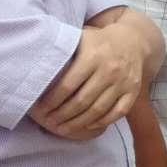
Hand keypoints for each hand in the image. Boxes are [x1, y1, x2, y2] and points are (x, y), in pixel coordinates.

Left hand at [29, 20, 144, 136]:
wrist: (133, 40)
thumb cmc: (99, 41)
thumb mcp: (81, 37)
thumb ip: (62, 49)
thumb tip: (33, 63)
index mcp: (93, 56)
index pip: (68, 85)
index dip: (52, 101)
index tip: (41, 110)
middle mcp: (110, 70)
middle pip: (82, 101)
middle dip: (62, 115)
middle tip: (50, 122)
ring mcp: (124, 82)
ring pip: (98, 110)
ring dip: (78, 122)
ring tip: (63, 129)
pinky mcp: (133, 91)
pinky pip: (117, 112)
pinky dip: (102, 122)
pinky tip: (88, 125)